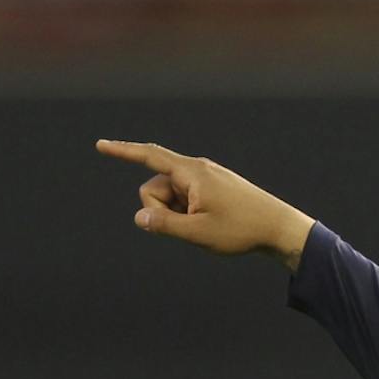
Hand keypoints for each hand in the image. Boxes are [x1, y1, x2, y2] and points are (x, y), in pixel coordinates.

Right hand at [96, 141, 316, 267]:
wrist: (279, 227)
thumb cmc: (241, 230)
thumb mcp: (199, 233)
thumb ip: (165, 225)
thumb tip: (139, 217)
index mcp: (191, 172)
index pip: (149, 156)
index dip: (123, 152)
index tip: (100, 145)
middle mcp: (196, 168)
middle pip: (155, 187)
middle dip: (161, 209)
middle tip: (191, 226)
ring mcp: (205, 177)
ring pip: (171, 196)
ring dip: (177, 214)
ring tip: (205, 226)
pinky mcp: (212, 187)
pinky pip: (186, 199)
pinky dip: (189, 214)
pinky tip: (212, 223)